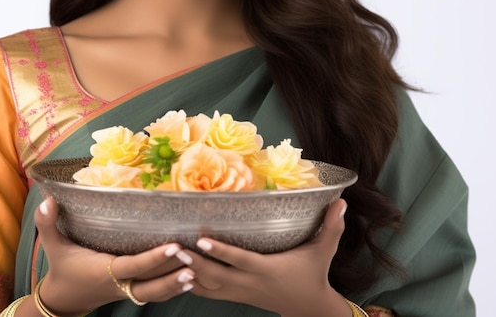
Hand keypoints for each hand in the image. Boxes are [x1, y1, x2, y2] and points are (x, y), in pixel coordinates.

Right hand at [33, 197, 194, 312]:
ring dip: (177, 282)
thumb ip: (47, 224)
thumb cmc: (62, 268)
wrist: (63, 300)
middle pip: (152, 284)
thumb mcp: (53, 246)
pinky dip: (172, 288)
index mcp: (104, 270)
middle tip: (195, 257)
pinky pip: (155, 293)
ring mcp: (127, 291)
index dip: (155, 258)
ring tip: (199, 270)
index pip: (135, 266)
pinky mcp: (131, 292)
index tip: (174, 246)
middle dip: (174, 273)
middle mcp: (119, 283)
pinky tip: (190, 279)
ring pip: (156, 292)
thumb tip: (46, 200)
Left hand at [178, 199, 350, 316]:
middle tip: (173, 246)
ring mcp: (241, 292)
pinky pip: (209, 293)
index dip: (220, 250)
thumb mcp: (324, 252)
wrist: (309, 309)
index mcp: (267, 269)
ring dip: (188, 273)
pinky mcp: (236, 296)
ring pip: (209, 287)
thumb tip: (341, 201)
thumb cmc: (313, 274)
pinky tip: (175, 272)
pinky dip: (192, 283)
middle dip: (194, 262)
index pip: (239, 260)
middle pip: (217, 276)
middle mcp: (250, 283)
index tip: (200, 237)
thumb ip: (331, 227)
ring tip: (167, 257)